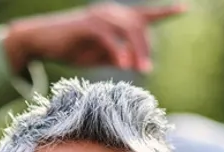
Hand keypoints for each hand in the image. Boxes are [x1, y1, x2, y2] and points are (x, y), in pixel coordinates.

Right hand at [3, 2, 185, 73]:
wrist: (39, 41)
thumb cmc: (69, 48)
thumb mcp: (97, 55)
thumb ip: (116, 56)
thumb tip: (132, 62)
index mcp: (114, 18)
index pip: (143, 14)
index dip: (165, 12)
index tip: (184, 9)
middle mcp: (109, 12)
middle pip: (139, 26)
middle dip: (146, 47)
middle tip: (147, 70)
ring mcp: (98, 16)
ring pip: (127, 29)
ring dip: (137, 51)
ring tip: (141, 70)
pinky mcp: (87, 25)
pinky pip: (109, 37)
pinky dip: (118, 51)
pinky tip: (123, 66)